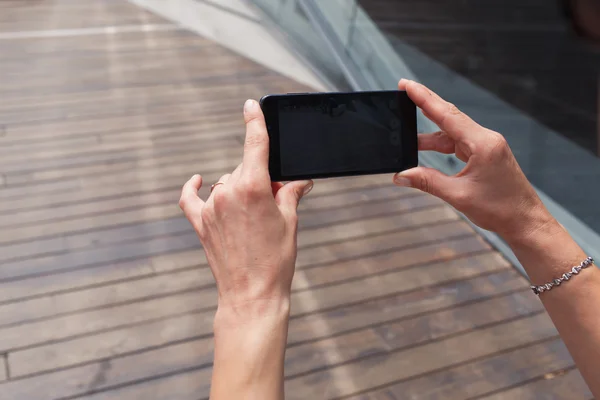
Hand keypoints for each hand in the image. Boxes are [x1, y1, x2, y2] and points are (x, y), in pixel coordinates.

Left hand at [179, 99, 312, 319]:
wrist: (252, 295)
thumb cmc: (275, 261)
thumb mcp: (290, 222)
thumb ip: (289, 194)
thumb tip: (298, 181)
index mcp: (253, 187)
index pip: (254, 144)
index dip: (254, 121)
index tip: (250, 106)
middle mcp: (227, 192)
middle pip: (244, 169)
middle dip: (261, 178)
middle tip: (275, 202)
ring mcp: (211, 208)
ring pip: (226, 183)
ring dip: (240, 189)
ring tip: (255, 217)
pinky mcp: (201, 225)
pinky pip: (190, 199)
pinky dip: (193, 188)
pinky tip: (197, 179)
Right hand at [394, 79, 554, 241]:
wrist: (525, 222)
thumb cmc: (501, 209)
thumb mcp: (458, 195)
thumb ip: (427, 182)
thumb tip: (401, 175)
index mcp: (482, 143)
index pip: (447, 115)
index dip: (424, 98)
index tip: (407, 85)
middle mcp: (485, 139)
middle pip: (449, 117)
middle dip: (425, 104)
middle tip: (404, 92)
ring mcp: (486, 146)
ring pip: (452, 133)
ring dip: (429, 136)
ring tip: (407, 139)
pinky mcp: (485, 155)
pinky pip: (458, 144)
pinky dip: (441, 145)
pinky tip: (426, 150)